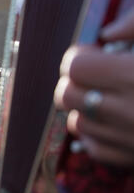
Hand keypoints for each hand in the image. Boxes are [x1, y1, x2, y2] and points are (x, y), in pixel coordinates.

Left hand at [54, 8, 133, 166]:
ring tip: (101, 97)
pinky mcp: (133, 160)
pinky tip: (106, 123)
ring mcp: (129, 141)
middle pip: (66, 96)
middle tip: (90, 75)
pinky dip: (93, 135)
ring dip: (80, 108)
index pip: (75, 66)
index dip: (77, 58)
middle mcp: (127, 112)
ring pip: (75, 124)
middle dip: (72, 82)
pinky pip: (94, 149)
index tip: (88, 54)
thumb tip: (107, 32)